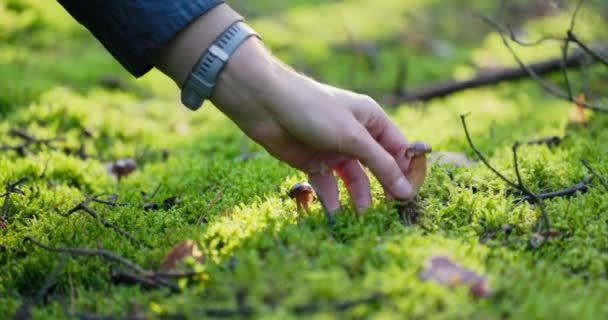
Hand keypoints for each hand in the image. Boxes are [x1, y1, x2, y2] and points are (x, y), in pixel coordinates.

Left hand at [210, 38, 414, 211]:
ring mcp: (335, 149)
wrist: (267, 106)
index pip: (399, 149)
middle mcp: (356, 135)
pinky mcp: (315, 162)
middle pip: (378, 166)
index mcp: (372, 120)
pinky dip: (332, 198)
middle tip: (392, 211)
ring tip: (360, 216)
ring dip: (358, 197)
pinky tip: (333, 211)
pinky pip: (329, 185)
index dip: (406, 172)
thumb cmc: (314, 110)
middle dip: (384, 187)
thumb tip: (405, 190)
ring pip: (355, 178)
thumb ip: (380, 164)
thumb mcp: (352, 136)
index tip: (411, 195)